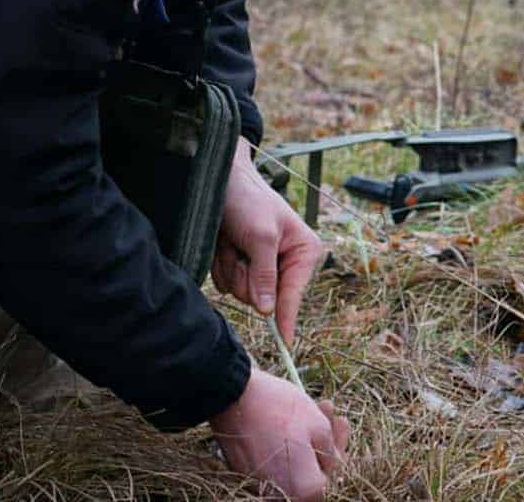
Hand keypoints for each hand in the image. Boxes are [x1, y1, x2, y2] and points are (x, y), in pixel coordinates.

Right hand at [211, 369, 349, 500]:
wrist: (231, 396)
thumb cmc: (280, 409)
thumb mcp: (318, 424)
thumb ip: (331, 450)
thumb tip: (331, 462)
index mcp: (302, 489)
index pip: (330, 481)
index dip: (338, 452)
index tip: (341, 425)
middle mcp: (280, 494)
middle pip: (311, 473)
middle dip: (325, 441)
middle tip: (332, 414)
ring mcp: (260, 483)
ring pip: (292, 465)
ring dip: (308, 439)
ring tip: (316, 407)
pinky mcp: (246, 470)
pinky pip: (273, 462)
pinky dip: (286, 443)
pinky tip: (294, 417)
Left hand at [213, 140, 323, 343]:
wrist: (220, 180)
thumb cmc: (248, 199)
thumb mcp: (260, 236)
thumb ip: (265, 274)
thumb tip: (268, 310)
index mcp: (303, 252)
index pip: (294, 293)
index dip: (287, 318)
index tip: (286, 343)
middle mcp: (286, 263)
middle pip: (263, 298)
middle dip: (246, 275)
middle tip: (241, 248)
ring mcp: (262, 266)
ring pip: (243, 292)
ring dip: (232, 267)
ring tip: (233, 240)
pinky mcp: (242, 266)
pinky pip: (227, 283)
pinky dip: (221, 264)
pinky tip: (225, 242)